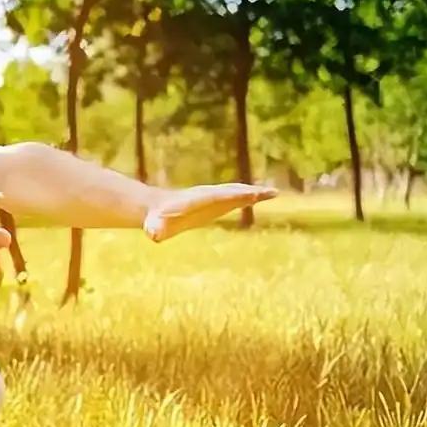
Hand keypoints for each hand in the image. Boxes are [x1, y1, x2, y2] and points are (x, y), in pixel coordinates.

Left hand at [143, 183, 278, 241]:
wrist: (156, 208)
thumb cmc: (155, 221)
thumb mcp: (154, 226)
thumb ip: (155, 229)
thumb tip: (153, 235)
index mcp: (195, 201)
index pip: (216, 197)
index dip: (232, 196)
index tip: (249, 194)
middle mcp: (207, 196)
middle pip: (231, 192)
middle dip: (249, 192)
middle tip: (270, 193)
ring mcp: (213, 198)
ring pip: (236, 192)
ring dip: (254, 192)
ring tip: (273, 192)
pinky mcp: (217, 203)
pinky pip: (236, 197)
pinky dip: (250, 195)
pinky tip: (262, 196)